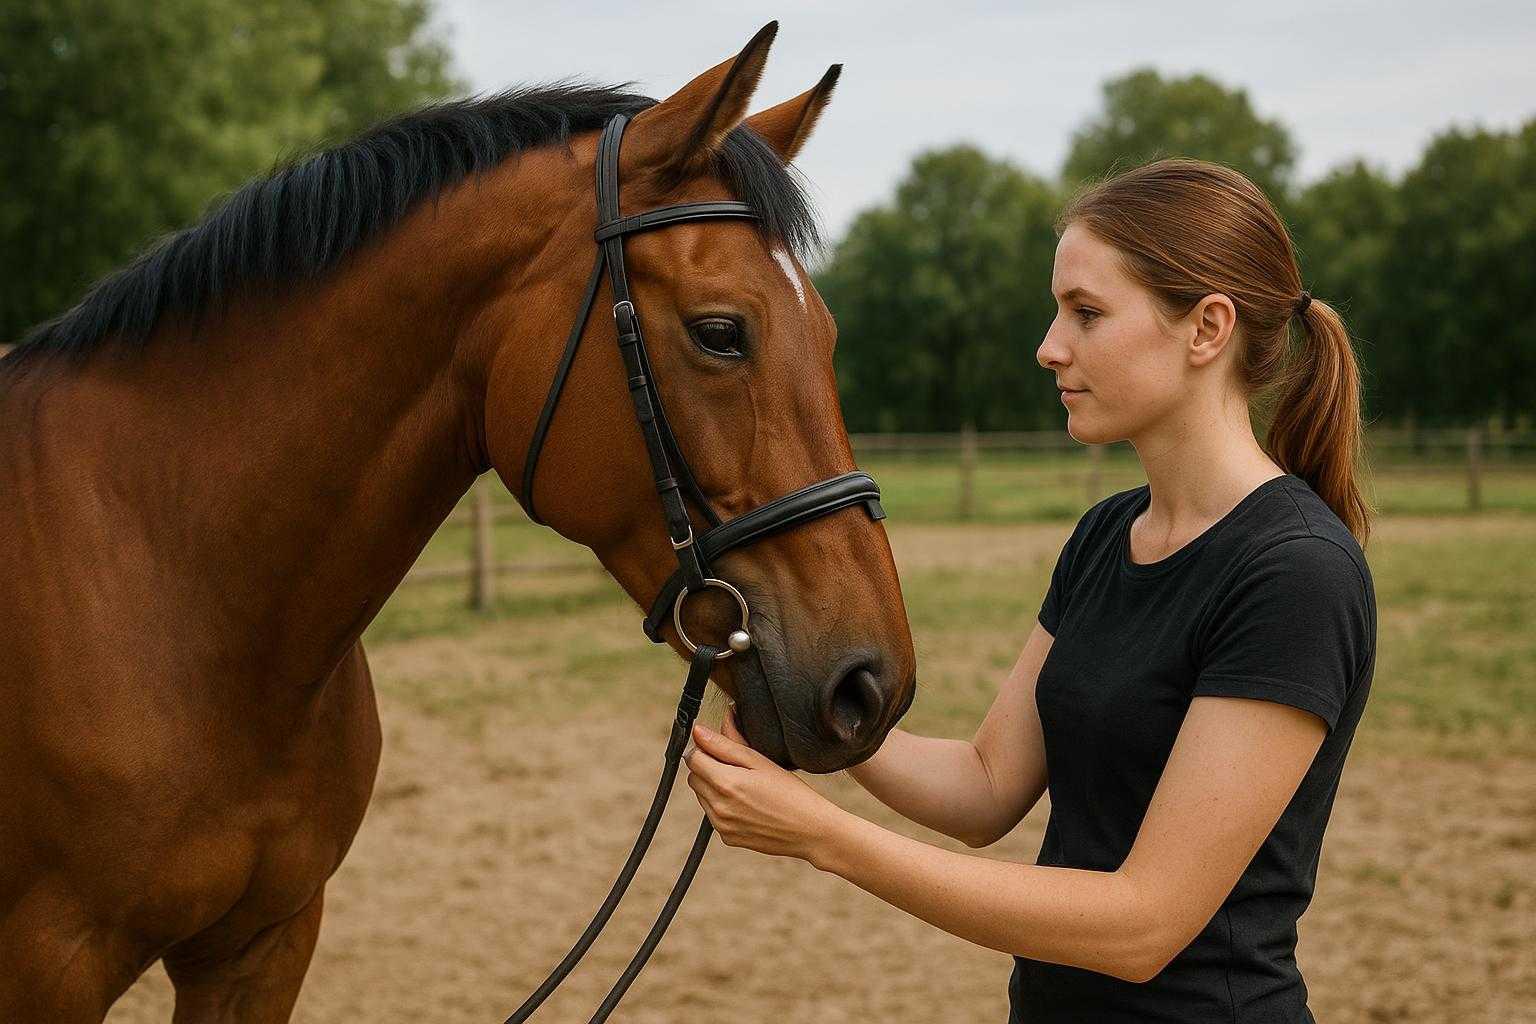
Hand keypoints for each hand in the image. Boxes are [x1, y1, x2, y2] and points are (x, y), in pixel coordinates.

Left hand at [684, 704, 844, 864]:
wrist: (810, 830)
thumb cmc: (791, 793)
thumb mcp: (760, 761)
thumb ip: (725, 744)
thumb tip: (699, 731)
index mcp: (726, 783)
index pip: (693, 758)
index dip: (704, 748)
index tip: (721, 748)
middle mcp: (718, 806)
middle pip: (694, 777)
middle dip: (708, 767)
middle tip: (738, 767)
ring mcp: (721, 824)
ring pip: (702, 796)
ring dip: (714, 787)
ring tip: (745, 786)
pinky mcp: (727, 837)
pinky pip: (713, 814)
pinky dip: (722, 805)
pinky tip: (747, 803)